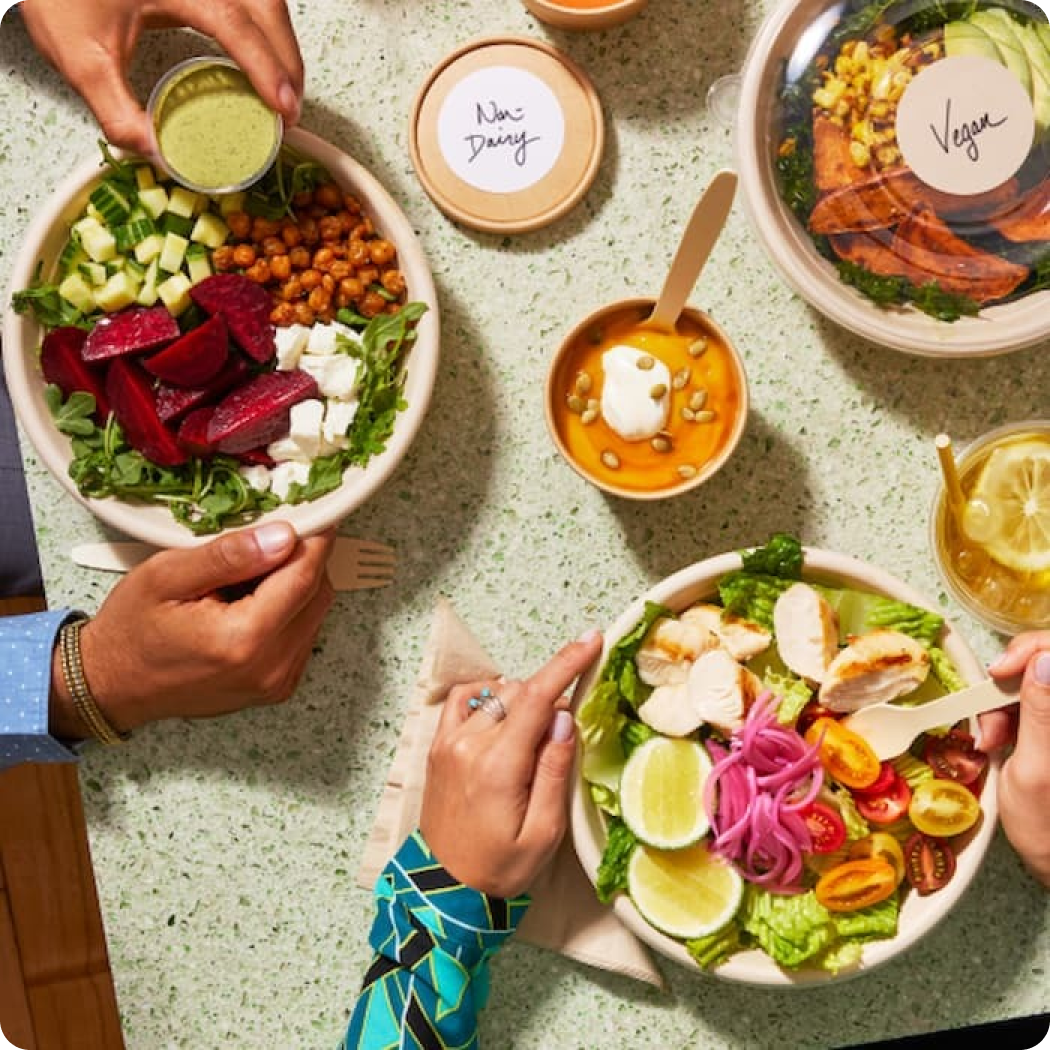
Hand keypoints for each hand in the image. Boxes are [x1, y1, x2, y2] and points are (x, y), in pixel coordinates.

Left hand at [20, 0, 302, 154]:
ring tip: (282, 93)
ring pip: (265, 0)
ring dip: (281, 47)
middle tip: (289, 113)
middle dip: (288, 63)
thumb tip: (159, 155)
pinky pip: (249, 0)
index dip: (267, 68)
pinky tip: (260, 60)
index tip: (284, 109)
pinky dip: (265, 31)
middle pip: (266, 7)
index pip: (237, 24)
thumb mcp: (81, 58)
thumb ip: (117, 111)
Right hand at [50, 521, 334, 736]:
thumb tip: (283, 536)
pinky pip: (303, 634)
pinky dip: (288, 611)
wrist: (114, 686)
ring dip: (295, 586)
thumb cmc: (132, 630)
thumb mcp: (166, 576)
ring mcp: (277, 682)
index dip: (315, 539)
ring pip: (315, 613)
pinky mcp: (278, 686)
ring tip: (248, 576)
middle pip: (318, 595)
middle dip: (303, 560)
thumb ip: (228, 555)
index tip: (315, 512)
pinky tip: (250, 604)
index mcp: (243, 639)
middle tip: (268, 539)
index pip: (304, 576)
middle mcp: (270, 667)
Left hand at [420, 630, 603, 897]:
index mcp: (498, 765)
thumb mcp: (543, 833)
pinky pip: (463, 700)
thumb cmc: (500, 868)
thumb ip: (554, 771)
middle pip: (519, 692)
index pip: (536, 697)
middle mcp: (468, 744)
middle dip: (550, 697)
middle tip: (561, 734)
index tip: (591, 638)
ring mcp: (448, 742)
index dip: (566, 663)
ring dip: (521, 700)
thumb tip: (563, 718)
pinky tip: (503, 716)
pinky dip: (488, 697)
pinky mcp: (438, 746)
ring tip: (533, 737)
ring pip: (495, 693)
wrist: (445, 889)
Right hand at [980, 631, 1049, 887]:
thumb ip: (1042, 711)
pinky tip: (1000, 739)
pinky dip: (1011, 715)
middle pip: (1046, 662)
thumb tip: (1046, 658)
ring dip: (1005, 702)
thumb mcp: (1036, 769)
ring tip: (991, 739)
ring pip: (1036, 681)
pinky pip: (1033, 702)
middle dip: (1011, 680)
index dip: (1032, 648)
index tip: (1000, 672)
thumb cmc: (1048, 828)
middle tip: (990, 717)